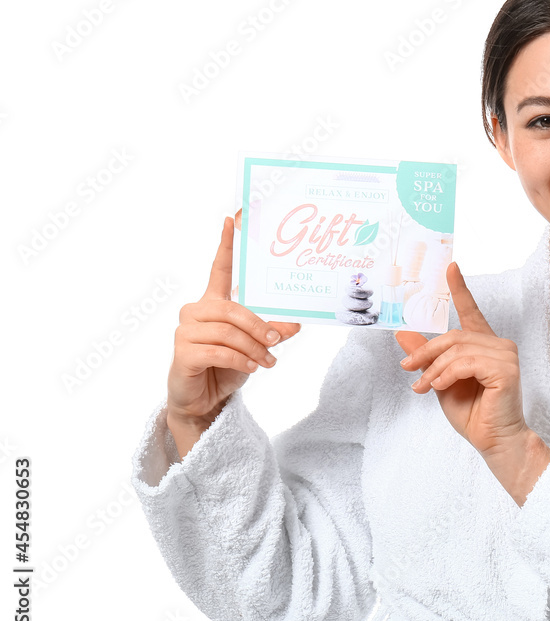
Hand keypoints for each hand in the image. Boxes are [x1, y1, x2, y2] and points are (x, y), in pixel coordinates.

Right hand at [166, 216, 300, 453]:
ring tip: (268, 361)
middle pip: (232, 308)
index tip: (230, 219)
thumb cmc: (227, 368)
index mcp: (212, 303)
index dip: (225, 244)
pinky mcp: (182, 352)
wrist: (204, 401)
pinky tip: (252, 367)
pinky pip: (219, 351)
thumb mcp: (256, 348)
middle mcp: (195, 311)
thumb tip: (297, 323)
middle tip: (278, 340)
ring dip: (254, 348)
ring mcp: (186, 331)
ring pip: (228, 331)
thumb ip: (272, 331)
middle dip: (259, 326)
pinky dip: (240, 359)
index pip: (220, 269)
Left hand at [395, 262, 527, 457]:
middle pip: (453, 335)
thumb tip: (402, 334)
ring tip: (423, 387)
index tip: (450, 267)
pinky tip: (440, 388)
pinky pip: (466, 363)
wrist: (493, 441)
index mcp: (484, 345)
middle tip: (407, 368)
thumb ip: (426, 357)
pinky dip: (446, 375)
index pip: (471, 311)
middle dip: (426, 352)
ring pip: (457, 350)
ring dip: (433, 369)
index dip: (460, 289)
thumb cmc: (473, 414)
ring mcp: (506, 356)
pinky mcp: (507, 369)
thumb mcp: (439, 381)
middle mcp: (498, 345)